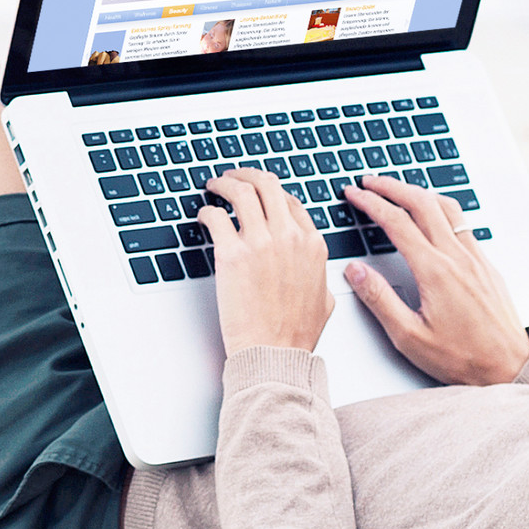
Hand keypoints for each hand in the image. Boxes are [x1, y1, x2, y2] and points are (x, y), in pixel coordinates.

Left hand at [200, 169, 333, 356]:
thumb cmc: (295, 334)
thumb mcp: (324, 300)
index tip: (259, 191)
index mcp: (312, 244)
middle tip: (233, 176)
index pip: (290, 201)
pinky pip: (216, 217)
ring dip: (224, 183)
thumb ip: (320, 277)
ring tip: (215, 185)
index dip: (271, 191)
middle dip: (247, 174)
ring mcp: (260, 243)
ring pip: (241, 191)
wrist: (274, 353)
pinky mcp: (231, 255)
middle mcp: (288, 237)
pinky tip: (204, 215)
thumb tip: (318, 274)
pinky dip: (208, 211)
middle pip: (267, 184)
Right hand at [341, 176, 528, 385]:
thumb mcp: (409, 337)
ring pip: (446, 207)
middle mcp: (457, 257)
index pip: (396, 222)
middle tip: (370, 181)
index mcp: (435, 272)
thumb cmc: (463, 358)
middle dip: (392, 186)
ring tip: (399, 189)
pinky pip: (462, 223)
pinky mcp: (487, 265)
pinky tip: (434, 215)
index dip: (371, 203)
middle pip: (422, 203)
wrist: (508, 367)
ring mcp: (476, 258)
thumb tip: (355, 271)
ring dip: (419, 192)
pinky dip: (441, 208)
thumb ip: (379, 299)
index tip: (355, 194)